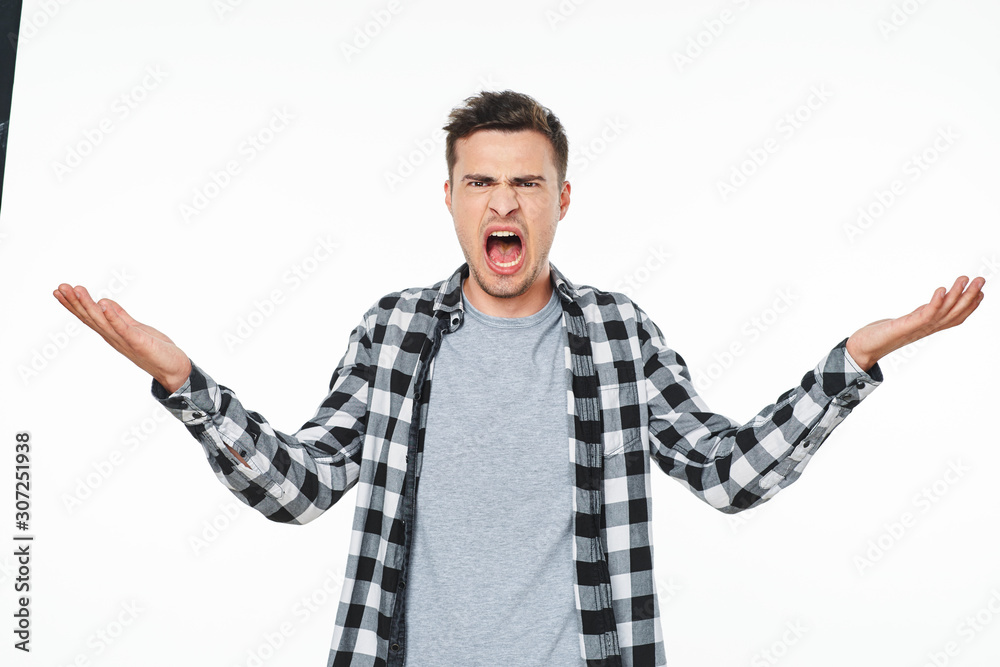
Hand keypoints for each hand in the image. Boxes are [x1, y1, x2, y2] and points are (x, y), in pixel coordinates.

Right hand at [53, 284, 191, 392]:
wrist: (173, 368)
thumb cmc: (155, 349)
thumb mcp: (135, 328)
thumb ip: (120, 316)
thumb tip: (104, 302)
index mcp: (112, 333)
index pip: (89, 317)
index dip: (73, 304)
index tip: (59, 290)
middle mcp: (114, 337)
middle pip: (90, 318)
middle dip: (75, 302)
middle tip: (61, 287)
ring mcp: (125, 340)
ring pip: (102, 321)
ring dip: (89, 305)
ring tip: (77, 290)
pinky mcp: (138, 342)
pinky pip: (123, 328)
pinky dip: (113, 316)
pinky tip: (104, 304)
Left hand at [846, 276, 985, 371]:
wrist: (861, 349)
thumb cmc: (879, 336)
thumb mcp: (904, 323)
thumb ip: (918, 316)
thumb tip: (929, 307)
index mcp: (927, 328)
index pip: (953, 317)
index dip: (969, 306)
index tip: (980, 291)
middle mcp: (925, 329)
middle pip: (954, 313)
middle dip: (969, 297)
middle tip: (981, 279)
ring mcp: (916, 329)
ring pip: (943, 312)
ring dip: (957, 295)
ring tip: (965, 278)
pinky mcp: (904, 327)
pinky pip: (924, 315)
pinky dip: (935, 302)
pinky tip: (941, 289)